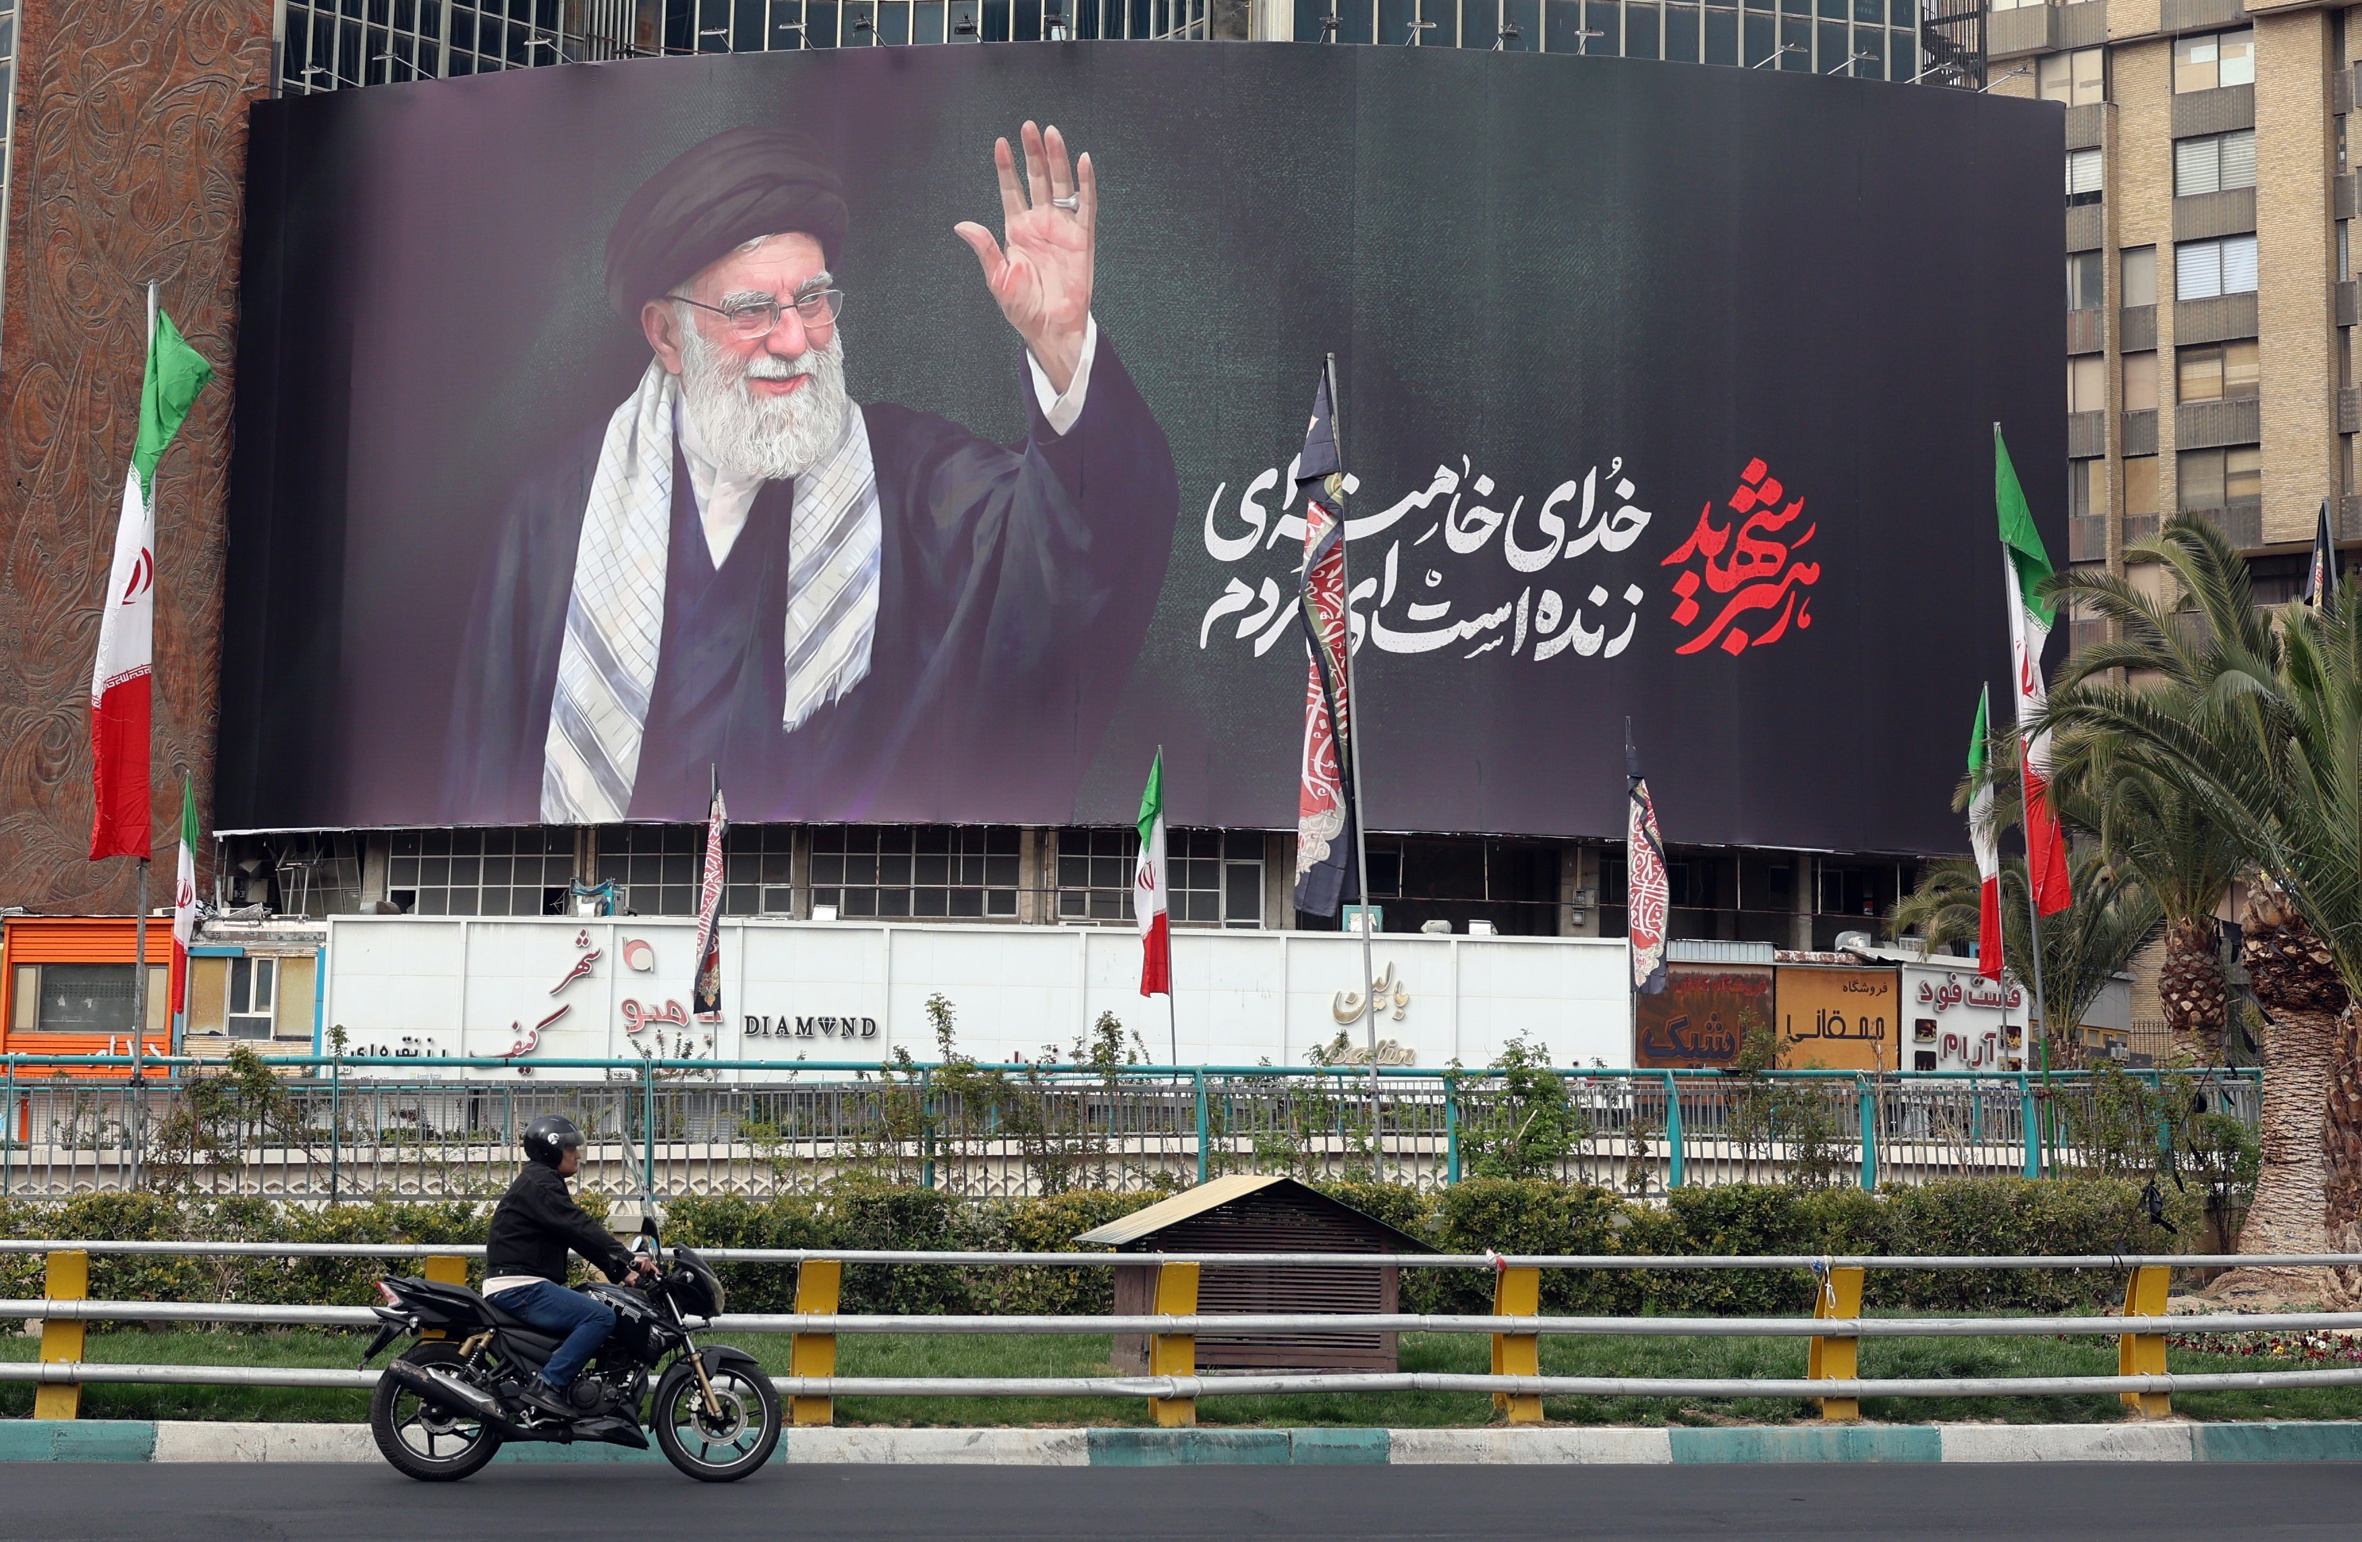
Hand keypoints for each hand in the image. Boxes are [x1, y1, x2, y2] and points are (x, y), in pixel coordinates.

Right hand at [629, 1255, 659, 1283]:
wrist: (632, 1259)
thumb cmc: (636, 1263)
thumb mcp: (641, 1268)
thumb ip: (645, 1270)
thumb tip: (646, 1275)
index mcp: (649, 1263)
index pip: (654, 1267)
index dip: (656, 1271)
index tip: (657, 1273)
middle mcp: (648, 1261)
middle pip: (649, 1269)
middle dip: (645, 1272)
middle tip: (641, 1273)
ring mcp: (646, 1260)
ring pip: (646, 1269)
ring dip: (642, 1271)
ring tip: (639, 1271)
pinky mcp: (644, 1260)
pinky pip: (643, 1267)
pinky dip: (641, 1269)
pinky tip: (639, 1269)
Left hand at [953, 121, 1094, 395]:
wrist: (1049, 327)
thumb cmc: (1022, 307)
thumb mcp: (997, 277)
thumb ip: (984, 248)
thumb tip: (962, 225)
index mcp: (1017, 230)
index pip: (1011, 190)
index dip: (1006, 168)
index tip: (1000, 144)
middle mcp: (1040, 223)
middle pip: (1036, 179)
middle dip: (1032, 153)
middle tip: (1028, 126)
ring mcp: (1062, 227)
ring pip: (1059, 184)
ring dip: (1056, 159)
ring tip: (1051, 132)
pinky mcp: (1083, 237)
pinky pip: (1086, 205)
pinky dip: (1086, 183)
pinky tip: (1083, 160)